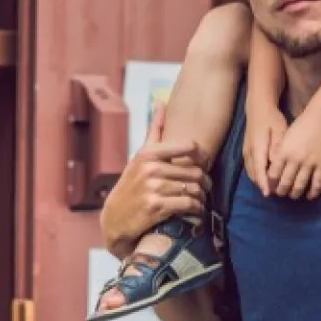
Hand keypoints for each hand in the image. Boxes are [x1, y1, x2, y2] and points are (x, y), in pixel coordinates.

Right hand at [99, 103, 206, 258]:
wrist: (115, 219)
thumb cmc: (132, 184)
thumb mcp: (140, 156)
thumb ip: (154, 130)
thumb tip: (160, 101)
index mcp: (148, 153)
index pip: (189, 147)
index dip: (203, 157)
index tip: (204, 165)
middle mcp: (150, 168)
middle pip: (195, 172)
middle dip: (204, 182)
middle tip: (205, 187)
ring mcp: (153, 188)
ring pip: (194, 189)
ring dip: (201, 197)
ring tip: (200, 199)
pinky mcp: (157, 207)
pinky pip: (189, 204)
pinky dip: (197, 210)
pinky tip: (195, 211)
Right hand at [242, 103, 286, 193]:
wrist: (258, 108)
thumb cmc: (272, 118)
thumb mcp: (279, 130)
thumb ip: (277, 147)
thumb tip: (276, 163)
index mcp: (257, 147)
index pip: (259, 169)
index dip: (263, 182)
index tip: (268, 194)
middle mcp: (249, 152)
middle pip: (254, 174)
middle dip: (262, 185)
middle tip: (275, 193)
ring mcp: (246, 152)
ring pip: (251, 172)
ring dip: (259, 181)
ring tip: (272, 188)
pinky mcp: (246, 152)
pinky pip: (250, 168)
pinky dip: (257, 176)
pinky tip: (266, 179)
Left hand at [266, 111, 320, 199]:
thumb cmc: (300, 126)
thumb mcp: (284, 138)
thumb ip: (278, 153)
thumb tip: (272, 170)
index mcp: (283, 152)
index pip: (273, 174)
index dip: (270, 184)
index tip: (270, 187)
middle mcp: (295, 159)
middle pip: (285, 182)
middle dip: (281, 191)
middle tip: (280, 194)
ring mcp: (309, 163)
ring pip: (300, 185)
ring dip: (295, 193)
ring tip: (293, 196)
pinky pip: (317, 183)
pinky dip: (312, 192)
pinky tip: (310, 196)